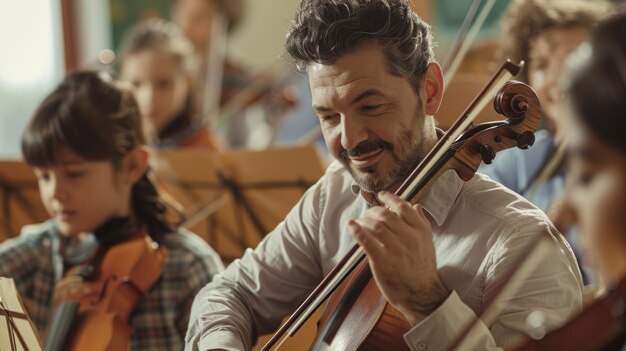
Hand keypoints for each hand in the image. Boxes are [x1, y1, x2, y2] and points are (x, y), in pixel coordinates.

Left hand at [348, 191, 448, 325]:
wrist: (422, 295)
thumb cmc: (423, 269)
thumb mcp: (428, 243)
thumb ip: (422, 223)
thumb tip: (416, 205)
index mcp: (420, 231)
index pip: (403, 207)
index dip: (389, 198)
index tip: (381, 195)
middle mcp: (409, 238)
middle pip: (386, 215)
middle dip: (373, 211)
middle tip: (367, 214)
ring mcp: (396, 249)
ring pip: (375, 225)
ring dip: (364, 220)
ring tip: (359, 221)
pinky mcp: (382, 261)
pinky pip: (366, 240)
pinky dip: (357, 230)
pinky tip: (352, 225)